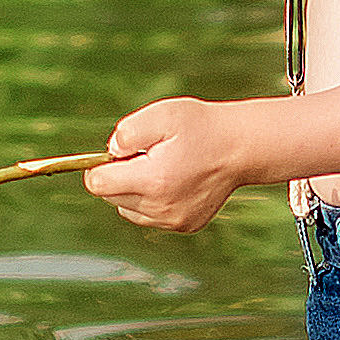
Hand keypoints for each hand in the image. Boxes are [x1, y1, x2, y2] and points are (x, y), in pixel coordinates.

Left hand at [86, 97, 246, 233]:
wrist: (241, 147)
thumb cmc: (201, 127)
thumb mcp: (161, 114)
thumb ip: (126, 133)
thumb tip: (110, 153)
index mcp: (151, 180)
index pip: (98, 184)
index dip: (99, 166)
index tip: (118, 154)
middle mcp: (160, 207)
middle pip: (111, 197)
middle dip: (118, 176)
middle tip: (145, 156)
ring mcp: (173, 220)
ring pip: (129, 209)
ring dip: (134, 191)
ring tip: (160, 168)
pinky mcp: (184, 225)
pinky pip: (151, 216)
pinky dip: (153, 200)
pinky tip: (173, 181)